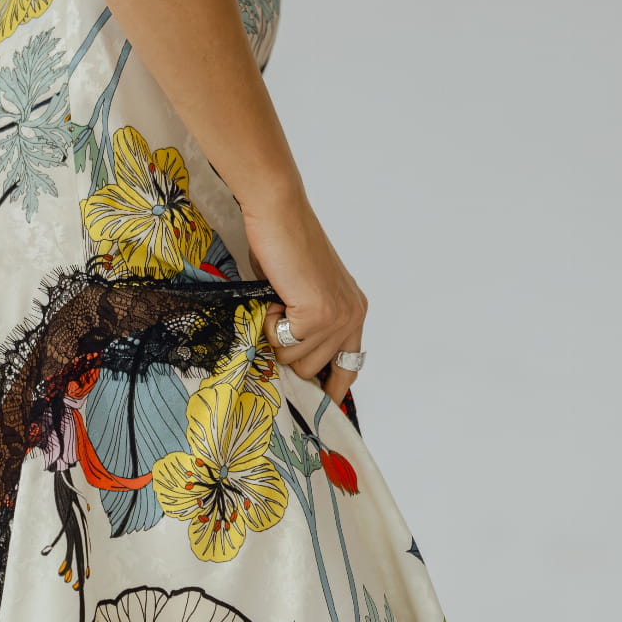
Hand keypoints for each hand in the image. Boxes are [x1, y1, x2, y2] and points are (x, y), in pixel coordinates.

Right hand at [242, 191, 367, 408]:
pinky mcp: (318, 315)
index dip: (332, 389)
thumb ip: (305, 326)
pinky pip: (282, 344)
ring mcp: (336, 318)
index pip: (348, 367)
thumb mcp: (301, 294)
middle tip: (277, 317)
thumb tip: (287, 362)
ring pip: (294, 361)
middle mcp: (351, 316)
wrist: (279, 214)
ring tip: (278, 301)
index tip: (321, 407)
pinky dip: (268, 325)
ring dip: (275, 337)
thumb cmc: (283, 246)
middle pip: (311, 370)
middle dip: (286, 351)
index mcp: (353, 311)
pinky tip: (275, 298)